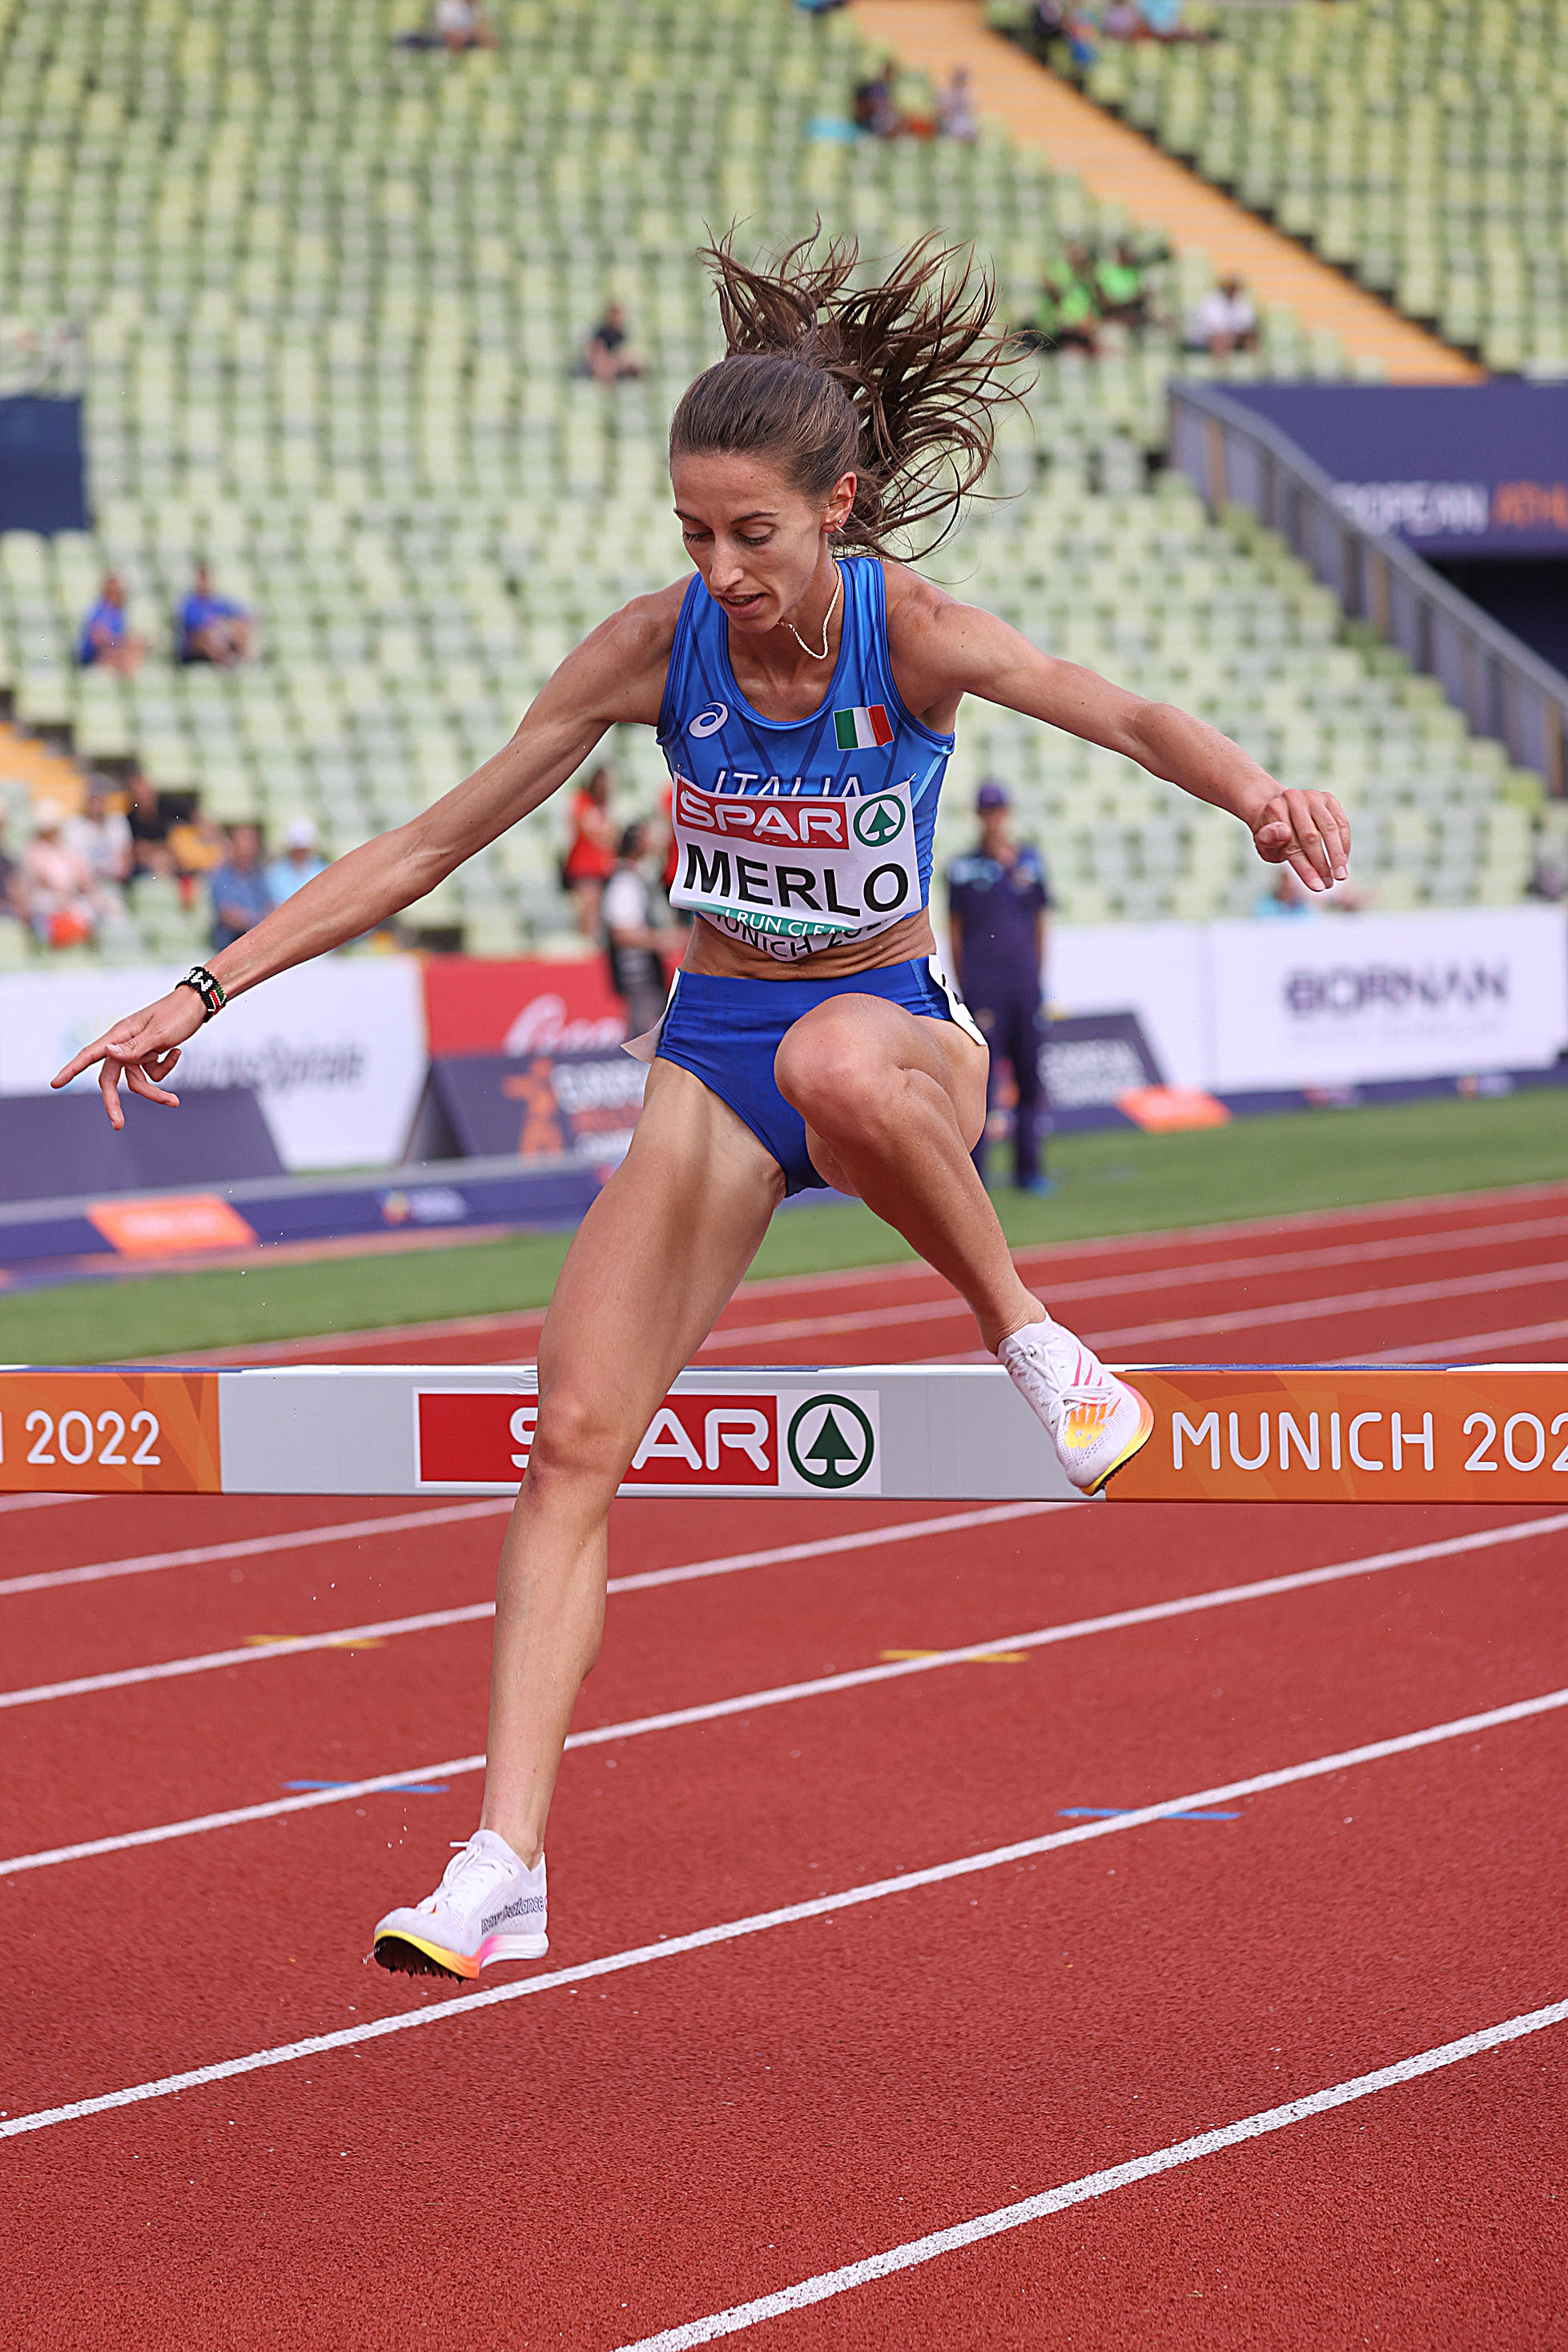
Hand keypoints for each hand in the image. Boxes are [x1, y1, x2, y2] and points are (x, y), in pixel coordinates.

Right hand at [50, 987, 207, 1130]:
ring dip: (155, 1092)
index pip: (90, 1054)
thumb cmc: (177, 1014)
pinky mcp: (150, 1054)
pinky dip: (165, 1068)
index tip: (55, 1084)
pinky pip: (152, 1072)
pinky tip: (177, 1052)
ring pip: (136, 1081)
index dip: (71, 1070)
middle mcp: (124, 1044)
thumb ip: (134, 1047)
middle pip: (110, 1078)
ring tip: (175, 1102)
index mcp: (119, 1034)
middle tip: (118, 1125)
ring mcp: (136, 1050)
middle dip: (114, 1102)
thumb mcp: (159, 1033)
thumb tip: (108, 1053)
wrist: (196, 1005)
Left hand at [1251, 787, 1350, 892]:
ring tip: (1341, 876)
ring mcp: (1312, 796)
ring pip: (1330, 829)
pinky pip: (1341, 823)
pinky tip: (1343, 860)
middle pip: (1311, 837)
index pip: (1292, 845)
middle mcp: (1293, 799)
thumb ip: (1269, 840)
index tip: (1318, 887)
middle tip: (1330, 884)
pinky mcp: (1327, 798)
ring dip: (1337, 855)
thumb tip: (1284, 833)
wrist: (1277, 811)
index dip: (1306, 869)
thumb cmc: (1271, 835)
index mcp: (1274, 811)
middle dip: (1322, 864)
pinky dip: (1344, 843)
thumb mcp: (1264, 843)